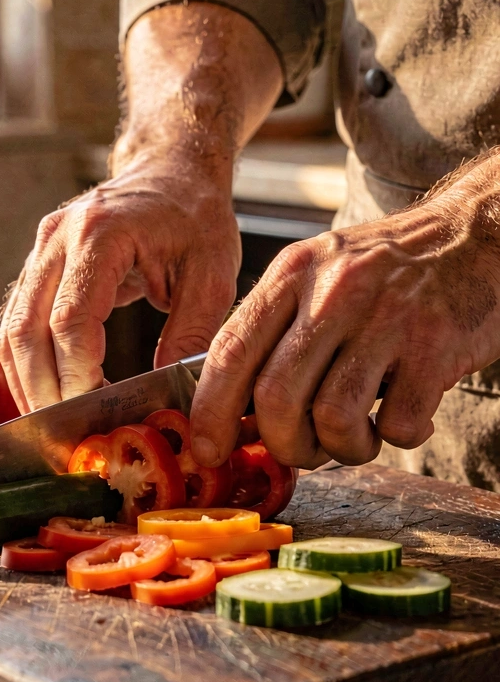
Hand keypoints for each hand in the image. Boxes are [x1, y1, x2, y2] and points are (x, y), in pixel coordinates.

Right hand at [0, 155, 241, 411]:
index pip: (71, 320)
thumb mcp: (213, 277)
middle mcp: (58, 238)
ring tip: (54, 425)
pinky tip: (48, 395)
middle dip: (43, 391)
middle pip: (26, 330)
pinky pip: (16, 322)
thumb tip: (168, 400)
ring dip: (26, 384)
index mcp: (102, 233)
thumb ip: (190, 336)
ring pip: (11, 330)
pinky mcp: (36, 264)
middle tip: (68, 435)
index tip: (96, 412)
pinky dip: (25, 365)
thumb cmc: (196, 219)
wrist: (172, 171)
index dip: (77, 375)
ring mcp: (40, 249)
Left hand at [190, 154, 499, 468]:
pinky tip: (407, 416)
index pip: (230, 351)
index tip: (208, 449)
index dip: (210, 412)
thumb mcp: (319, 271)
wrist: (476, 233)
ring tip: (359, 436)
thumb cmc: (388, 267)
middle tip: (304, 449)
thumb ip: (274, 327)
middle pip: (276, 397)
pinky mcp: (435, 347)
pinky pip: (399, 425)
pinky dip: (399, 438)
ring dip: (342, 448)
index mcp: (293, 273)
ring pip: (334, 418)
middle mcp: (333, 292)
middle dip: (284, 444)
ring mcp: (386, 319)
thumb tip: (229, 405)